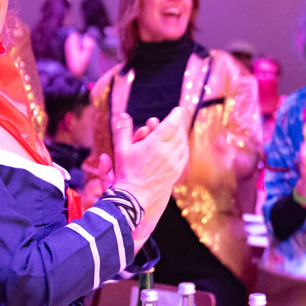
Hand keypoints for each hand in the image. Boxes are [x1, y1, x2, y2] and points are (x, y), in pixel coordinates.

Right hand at [112, 107, 188, 247]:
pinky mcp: (177, 172)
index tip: (179, 109)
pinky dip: (183, 146)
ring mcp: (174, 163)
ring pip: (183, 143)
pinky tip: (180, 144)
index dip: (176, 115)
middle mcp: (167, 153)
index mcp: (154, 144)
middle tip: (177, 118)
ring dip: (181, 134)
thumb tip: (123, 115)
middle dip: (178, 124)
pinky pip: (184, 155)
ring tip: (179, 129)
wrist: (134, 196)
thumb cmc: (126, 172)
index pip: (171, 124)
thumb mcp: (121, 150)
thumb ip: (123, 131)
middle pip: (179, 132)